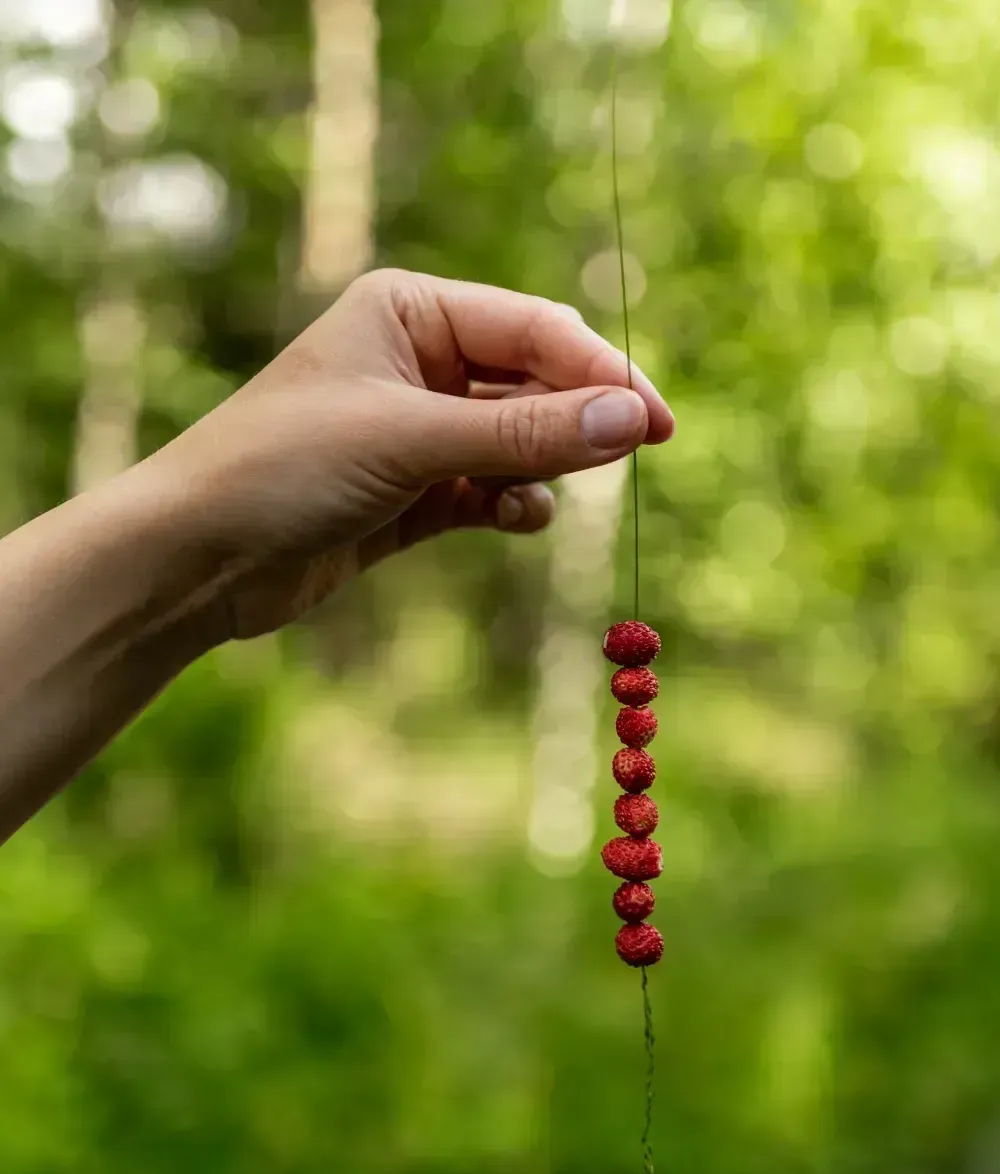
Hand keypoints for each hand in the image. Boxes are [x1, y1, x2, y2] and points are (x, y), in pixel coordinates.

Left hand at [149, 269, 674, 637]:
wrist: (196, 558)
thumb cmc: (282, 469)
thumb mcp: (411, 442)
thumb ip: (524, 433)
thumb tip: (633, 421)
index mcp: (410, 311)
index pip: (534, 329)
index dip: (601, 374)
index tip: (658, 424)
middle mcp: (417, 360)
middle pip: (533, 380)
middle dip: (580, 419)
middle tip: (638, 456)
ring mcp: (415, 430)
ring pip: (517, 440)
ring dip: (543, 467)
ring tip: (540, 497)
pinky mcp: (410, 493)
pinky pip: (489, 489)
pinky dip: (512, 504)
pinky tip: (516, 519)